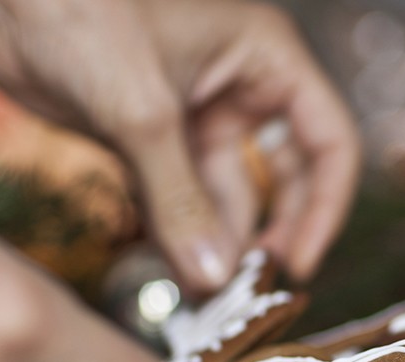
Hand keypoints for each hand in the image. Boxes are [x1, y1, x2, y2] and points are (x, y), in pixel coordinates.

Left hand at [0, 0, 360, 291]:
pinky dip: (176, 232)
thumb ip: (181, 201)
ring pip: (224, 194)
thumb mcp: (139, 113)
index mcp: (264, 56)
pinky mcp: (149, 135)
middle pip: (284, 175)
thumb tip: (214, 277)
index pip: (328, 140)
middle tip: (248, 288)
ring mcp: (194, 113)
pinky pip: (179, 197)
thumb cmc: (76, 13)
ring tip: (198, 289)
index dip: (325, 206)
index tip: (297, 264)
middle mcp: (238, 84)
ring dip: (214, 241)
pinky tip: (168, 267)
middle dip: (267, 231)